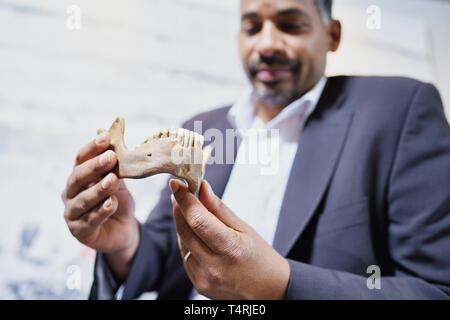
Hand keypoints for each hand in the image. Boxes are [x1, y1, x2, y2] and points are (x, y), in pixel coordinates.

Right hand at [61, 132, 138, 279]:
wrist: (124, 229)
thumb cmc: (117, 200)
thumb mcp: (118, 182)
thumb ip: (114, 167)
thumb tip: (113, 143)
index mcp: (78, 177)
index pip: (80, 159)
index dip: (92, 148)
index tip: (105, 137)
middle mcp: (70, 194)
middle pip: (78, 177)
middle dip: (94, 166)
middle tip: (111, 157)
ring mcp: (72, 213)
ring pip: (83, 200)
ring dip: (99, 189)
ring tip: (113, 180)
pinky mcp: (80, 232)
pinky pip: (90, 220)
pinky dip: (102, 211)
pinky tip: (112, 203)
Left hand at [170, 179, 290, 299]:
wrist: (266, 290)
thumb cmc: (259, 255)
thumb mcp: (244, 228)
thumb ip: (219, 209)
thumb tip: (201, 187)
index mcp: (230, 249)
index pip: (198, 220)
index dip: (184, 200)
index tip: (177, 184)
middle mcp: (214, 267)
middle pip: (185, 230)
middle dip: (180, 208)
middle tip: (181, 192)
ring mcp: (203, 278)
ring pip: (183, 242)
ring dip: (184, 224)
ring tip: (197, 216)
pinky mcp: (197, 284)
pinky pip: (185, 256)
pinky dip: (188, 242)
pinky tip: (200, 237)